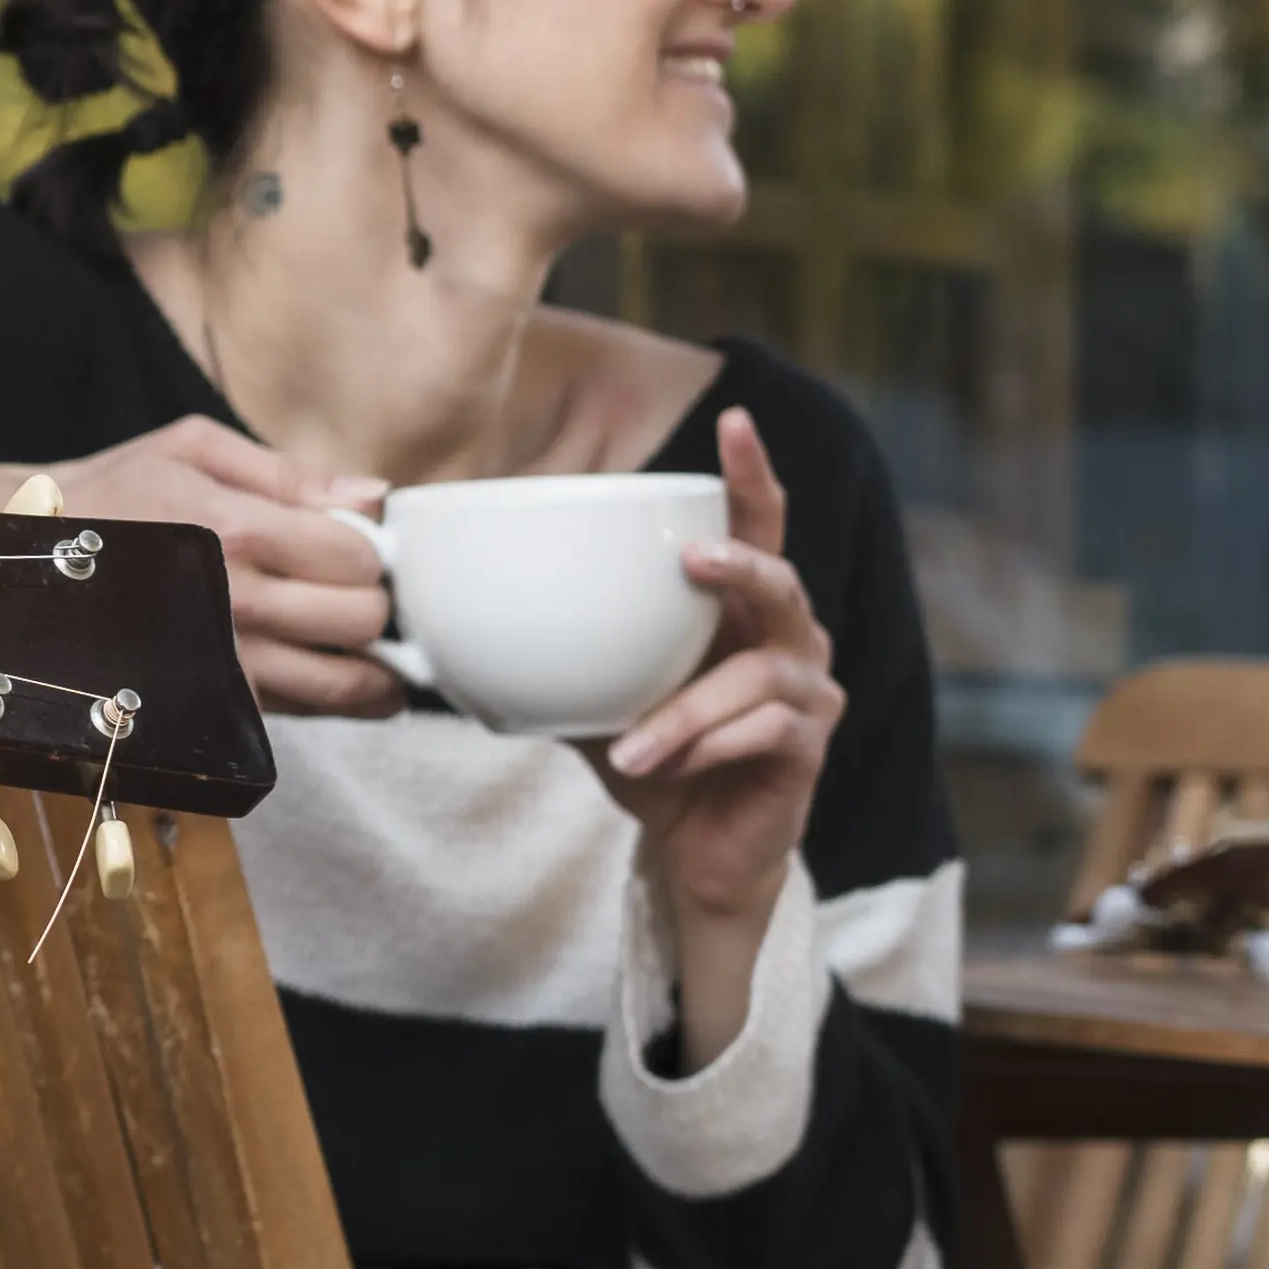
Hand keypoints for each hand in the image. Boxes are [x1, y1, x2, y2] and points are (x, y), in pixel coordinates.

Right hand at [41, 415, 398, 715]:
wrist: (22, 558)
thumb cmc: (109, 493)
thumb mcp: (191, 449)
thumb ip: (287, 472)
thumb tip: (373, 496)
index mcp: (238, 531)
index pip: (359, 558)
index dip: (371, 550)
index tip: (355, 545)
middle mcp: (237, 605)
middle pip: (362, 621)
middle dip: (372, 603)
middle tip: (354, 589)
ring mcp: (224, 663)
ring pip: (344, 686)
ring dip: (370, 668)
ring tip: (361, 644)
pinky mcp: (210, 702)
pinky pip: (299, 714)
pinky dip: (327, 697)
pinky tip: (320, 669)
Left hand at [599, 407, 840, 1047]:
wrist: (687, 849)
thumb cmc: (648, 755)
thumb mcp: (595, 688)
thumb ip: (560, 642)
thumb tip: (459, 602)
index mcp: (738, 608)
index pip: (757, 525)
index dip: (751, 474)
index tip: (735, 419)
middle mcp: (786, 638)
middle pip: (782, 578)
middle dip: (738, 564)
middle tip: (690, 560)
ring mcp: (808, 692)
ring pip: (760, 675)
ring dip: (685, 711)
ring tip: (630, 747)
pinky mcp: (809, 749)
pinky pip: (766, 732)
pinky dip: (704, 747)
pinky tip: (661, 768)